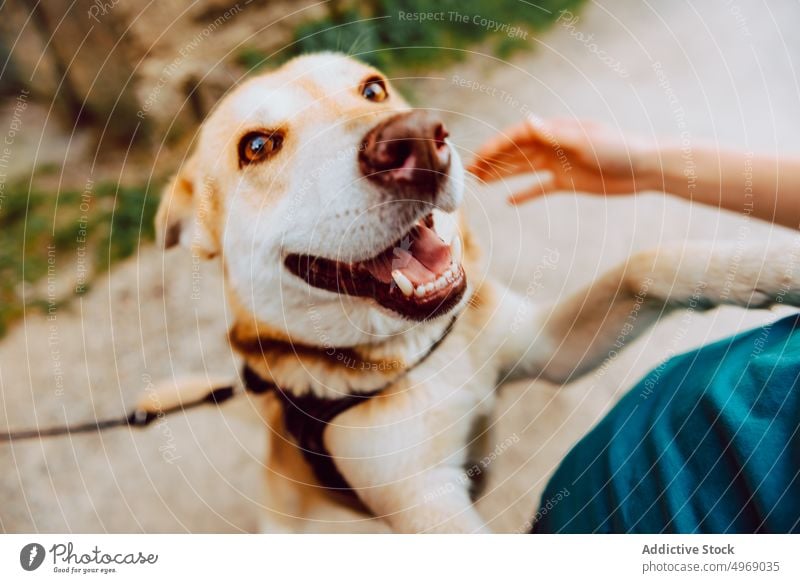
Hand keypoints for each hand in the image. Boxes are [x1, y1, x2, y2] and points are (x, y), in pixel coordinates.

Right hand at [468, 117, 655, 203]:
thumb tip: (527, 121)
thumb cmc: (618, 150)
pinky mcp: (567, 181)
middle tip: (469, 174)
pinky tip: (508, 202)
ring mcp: (558, 163)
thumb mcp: (584, 141)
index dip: (495, 146)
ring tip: (479, 184)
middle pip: (515, 152)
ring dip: (501, 174)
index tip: (477, 160)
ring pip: (522, 169)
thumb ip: (554, 134)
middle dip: (492, 161)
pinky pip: (539, 188)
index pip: (518, 136)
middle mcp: (553, 145)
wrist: (645, 169)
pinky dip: (524, 194)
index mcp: (555, 130)